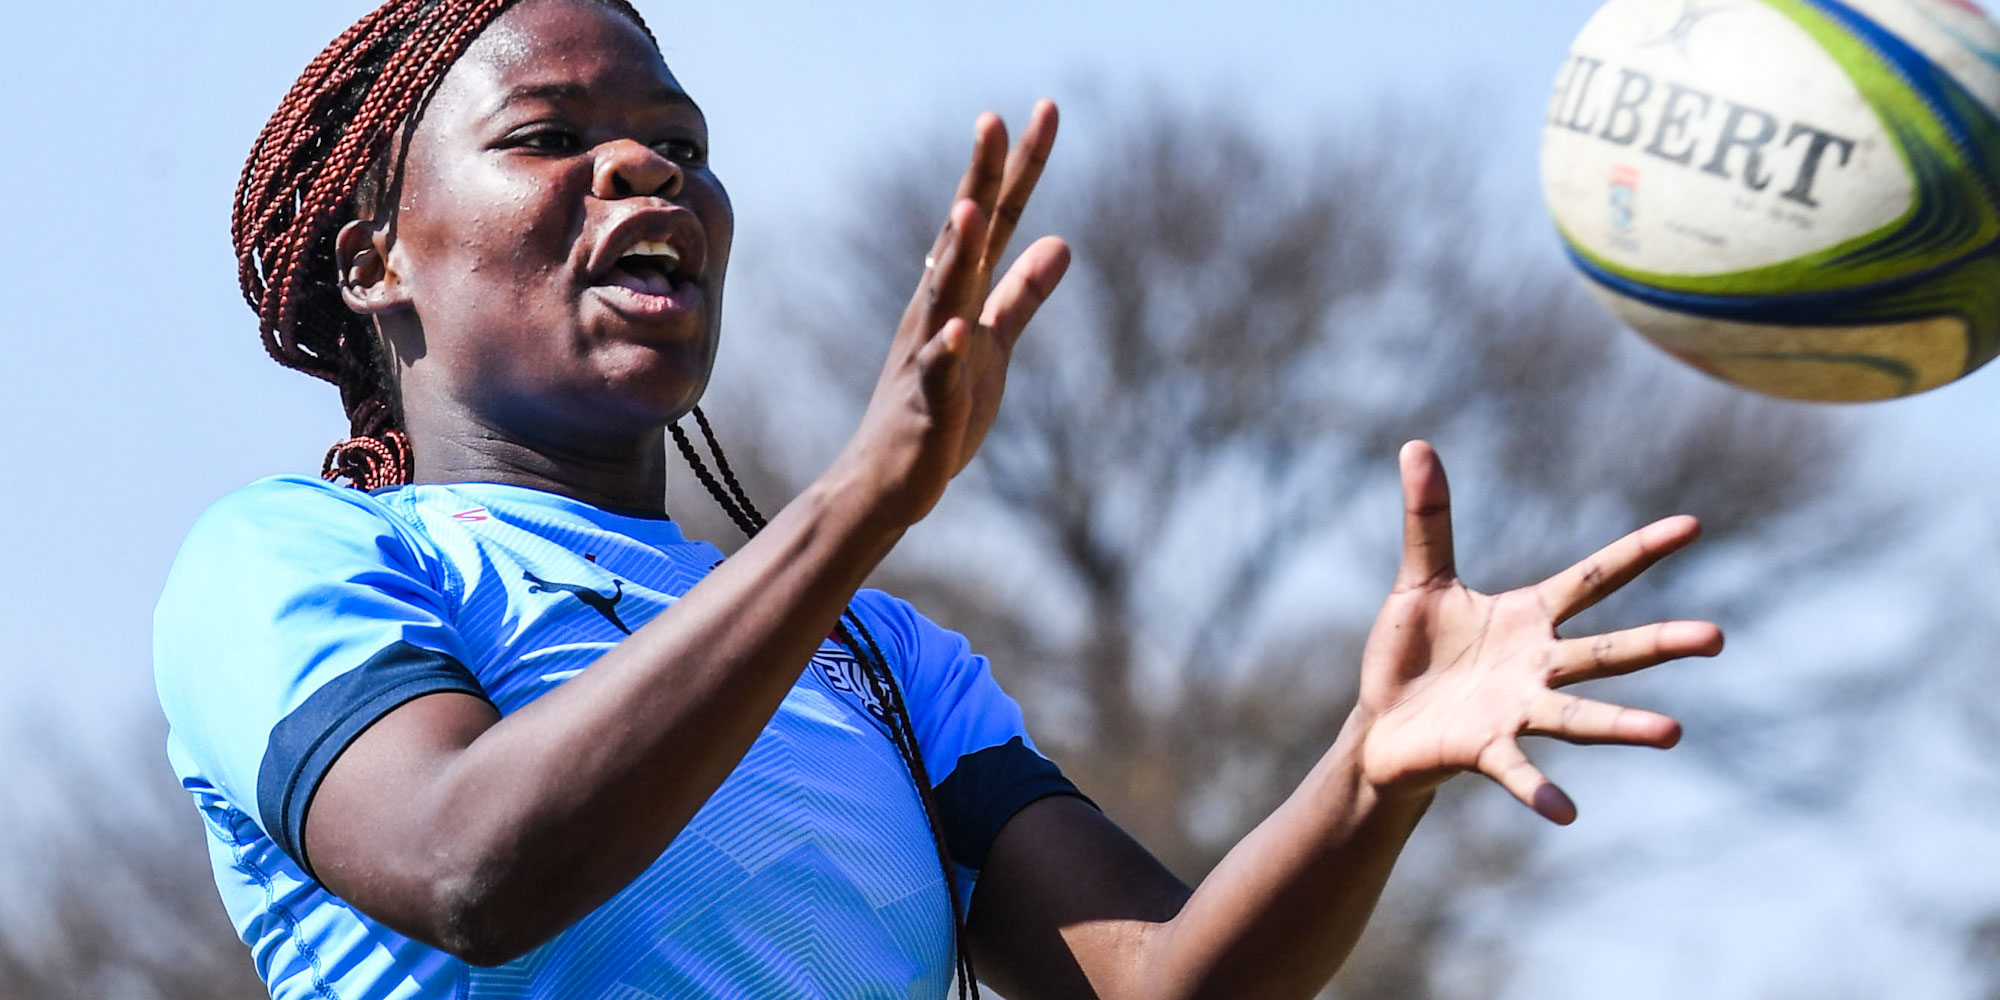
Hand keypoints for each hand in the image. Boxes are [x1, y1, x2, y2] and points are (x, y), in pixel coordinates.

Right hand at [835, 101, 1072, 526]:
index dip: (1017, 168)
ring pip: (943, 297)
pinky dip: (945, 353)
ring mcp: (927, 356)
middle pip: (964, 239)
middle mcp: (937, 312)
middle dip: (979, 181)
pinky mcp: (926, 407)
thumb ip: (1023, 294)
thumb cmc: (936, 411)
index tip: (1043, 109)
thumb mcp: (993, 345)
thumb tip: (1062, 241)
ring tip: (970, 208)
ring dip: (956, 254)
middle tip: (993, 119)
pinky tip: (958, 331)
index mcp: (957, 295)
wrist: (885, 483)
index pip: (993, 220)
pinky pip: (936, 376)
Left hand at [1353, 441, 1722, 823]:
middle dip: (1659, 643)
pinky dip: (1538, 790)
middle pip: (1607, 653)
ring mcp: (1517, 710)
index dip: (1639, 551)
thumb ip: (1428, 519)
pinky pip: (1516, 771)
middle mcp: (1536, 666)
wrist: (1382, 725)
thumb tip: (1416, 445)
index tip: (1692, 525)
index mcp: (1529, 618)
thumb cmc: (1410, 655)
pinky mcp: (1484, 749)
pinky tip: (1565, 813)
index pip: (1593, 579)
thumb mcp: (1420, 580)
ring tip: (1672, 732)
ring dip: (1624, 726)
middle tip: (1717, 638)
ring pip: (1579, 717)